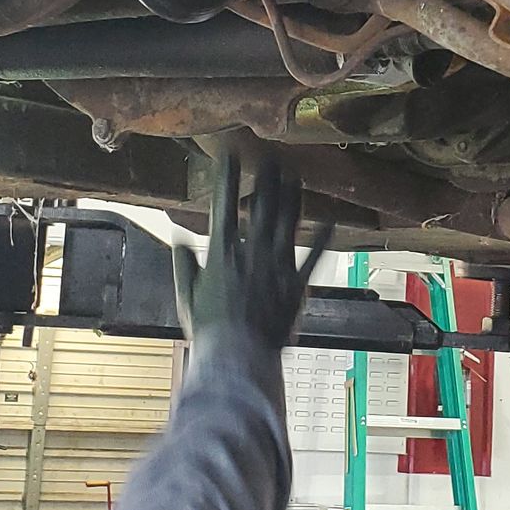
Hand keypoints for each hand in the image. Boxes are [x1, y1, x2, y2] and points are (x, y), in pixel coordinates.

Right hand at [172, 153, 331, 350]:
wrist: (239, 355)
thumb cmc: (210, 329)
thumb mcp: (186, 296)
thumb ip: (183, 265)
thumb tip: (179, 241)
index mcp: (222, 252)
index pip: (224, 204)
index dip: (227, 176)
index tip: (230, 154)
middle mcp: (252, 252)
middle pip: (261, 206)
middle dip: (266, 178)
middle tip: (271, 156)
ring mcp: (277, 266)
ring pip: (288, 223)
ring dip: (292, 197)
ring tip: (295, 176)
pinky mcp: (297, 285)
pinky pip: (313, 257)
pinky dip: (323, 239)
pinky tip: (330, 220)